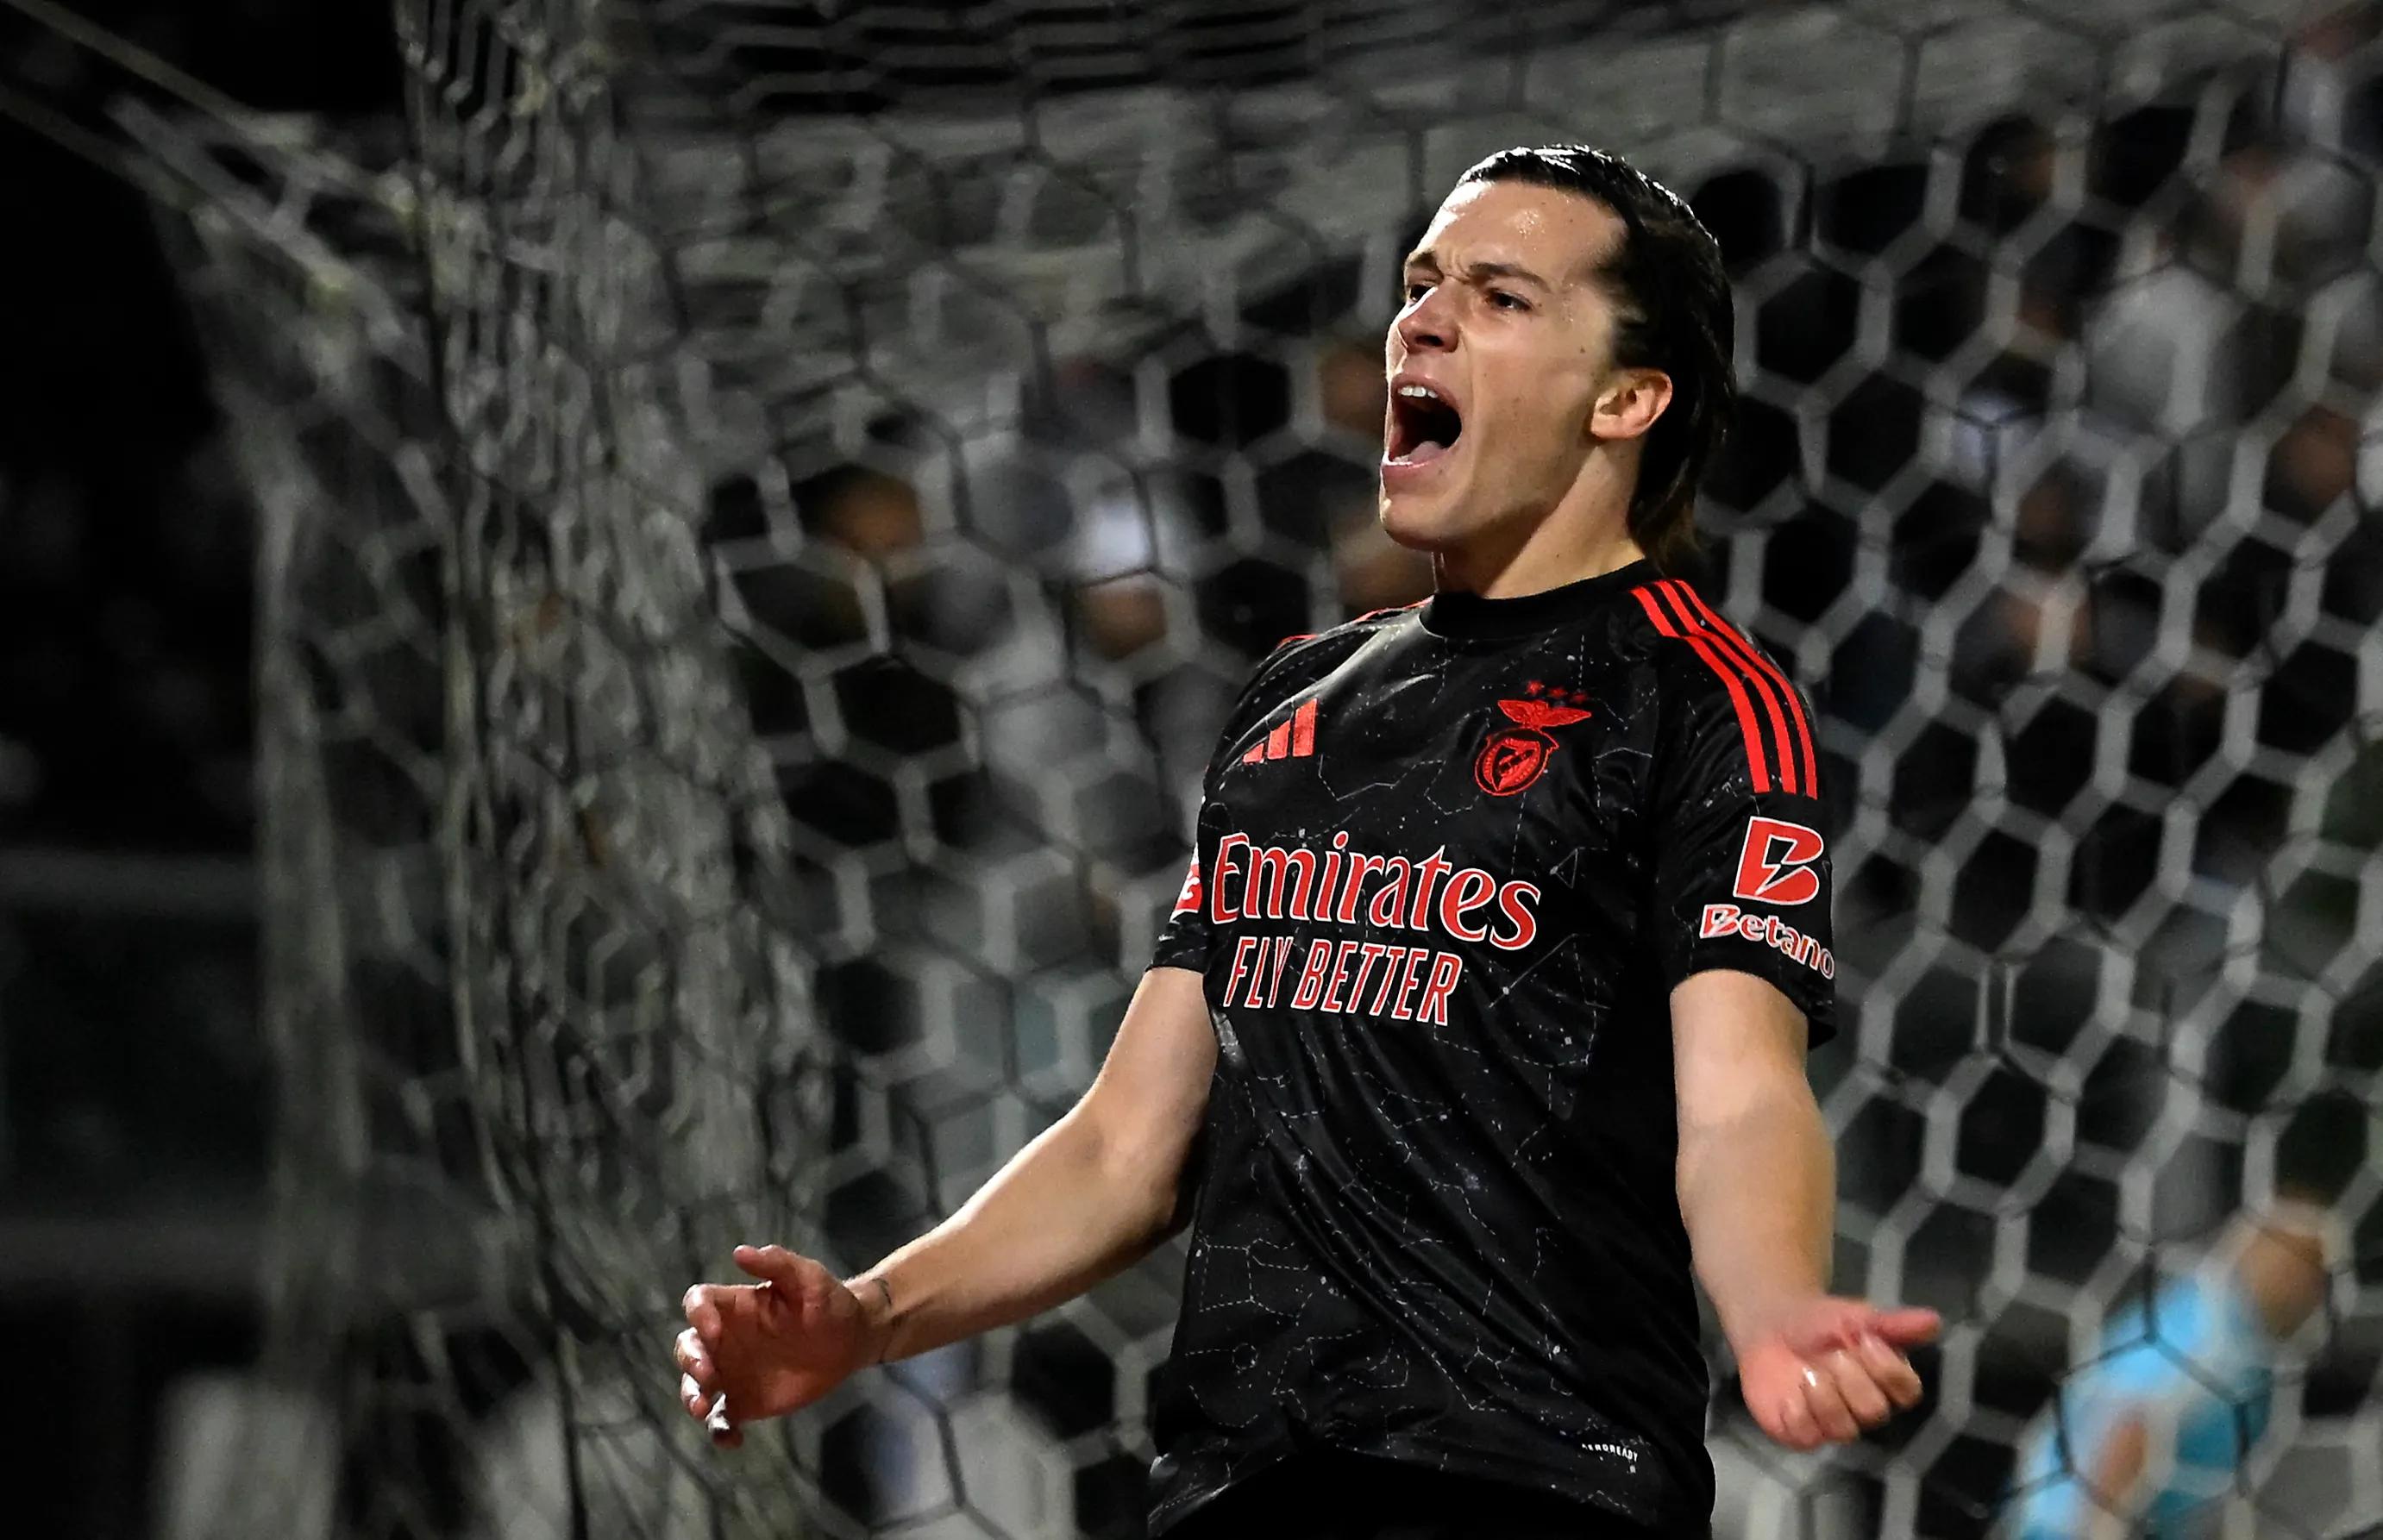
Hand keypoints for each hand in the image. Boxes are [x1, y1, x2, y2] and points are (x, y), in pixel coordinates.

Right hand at [674, 1244, 886, 1448]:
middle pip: (688, 1346)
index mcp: (735, 1306)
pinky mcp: (744, 1401)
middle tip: (708, 1374)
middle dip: (690, 1359)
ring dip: (691, 1397)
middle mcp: (725, 1339)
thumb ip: (778, 1263)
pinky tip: (733, 1439)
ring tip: (702, 1409)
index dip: (698, 1315)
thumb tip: (740, 1252)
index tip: (713, 1330)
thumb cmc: (829, 1301)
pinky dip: (719, 1431)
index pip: (699, 1303)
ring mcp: (732, 1371)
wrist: (851, 1341)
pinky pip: (721, 1419)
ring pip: (695, 1385)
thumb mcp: (809, 1278)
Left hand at [1736, 1296, 1938, 1450]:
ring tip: (1806, 1371)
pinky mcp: (1801, 1434)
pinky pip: (1808, 1438)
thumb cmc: (1820, 1323)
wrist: (1771, 1325)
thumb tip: (1934, 1320)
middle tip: (1832, 1354)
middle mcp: (1864, 1408)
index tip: (1866, 1339)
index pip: (1908, 1393)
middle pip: (1875, 1412)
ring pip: (1844, 1430)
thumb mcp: (1856, 1316)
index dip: (1889, 1370)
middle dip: (1852, 1380)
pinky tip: (1790, 1395)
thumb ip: (1894, 1323)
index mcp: (1885, 1381)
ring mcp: (1833, 1424)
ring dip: (1824, 1397)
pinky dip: (1799, 1414)